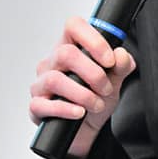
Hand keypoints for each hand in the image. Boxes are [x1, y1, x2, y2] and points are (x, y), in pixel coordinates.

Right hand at [29, 17, 138, 158]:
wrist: (87, 131)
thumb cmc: (95, 101)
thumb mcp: (114, 82)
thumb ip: (121, 66)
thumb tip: (120, 55)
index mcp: (70, 48)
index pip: (74, 27)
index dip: (93, 39)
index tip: (110, 60)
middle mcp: (52, 63)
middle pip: (65, 53)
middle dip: (93, 73)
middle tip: (106, 88)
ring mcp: (41, 84)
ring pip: (55, 79)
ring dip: (82, 94)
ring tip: (96, 104)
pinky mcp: (36, 107)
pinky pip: (43, 105)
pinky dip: (65, 109)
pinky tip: (80, 113)